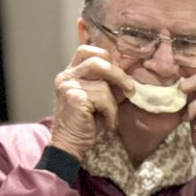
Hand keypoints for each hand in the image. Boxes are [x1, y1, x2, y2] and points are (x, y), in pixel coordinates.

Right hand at [49, 45, 133, 159]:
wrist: (70, 145)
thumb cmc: (85, 124)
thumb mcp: (98, 100)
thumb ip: (107, 85)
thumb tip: (128, 77)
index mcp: (70, 73)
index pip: (86, 51)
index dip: (105, 56)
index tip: (118, 70)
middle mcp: (66, 77)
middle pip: (96, 60)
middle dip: (117, 73)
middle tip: (129, 88)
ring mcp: (69, 86)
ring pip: (103, 84)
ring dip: (113, 103)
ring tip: (110, 117)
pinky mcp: (75, 98)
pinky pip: (103, 98)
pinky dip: (110, 113)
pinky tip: (107, 124)